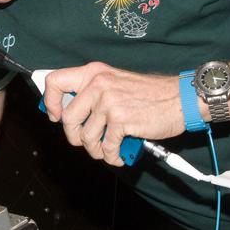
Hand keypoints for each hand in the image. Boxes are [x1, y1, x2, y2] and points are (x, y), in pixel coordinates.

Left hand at [41, 63, 185, 164]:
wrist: (180, 98)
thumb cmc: (149, 94)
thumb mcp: (115, 82)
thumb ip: (92, 93)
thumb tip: (66, 113)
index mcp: (94, 73)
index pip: (55, 82)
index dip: (50, 102)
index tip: (56, 116)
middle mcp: (98, 85)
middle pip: (68, 118)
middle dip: (75, 136)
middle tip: (87, 141)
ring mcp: (109, 102)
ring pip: (86, 137)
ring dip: (96, 149)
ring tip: (107, 149)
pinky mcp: (121, 120)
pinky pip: (106, 147)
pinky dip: (111, 156)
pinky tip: (118, 155)